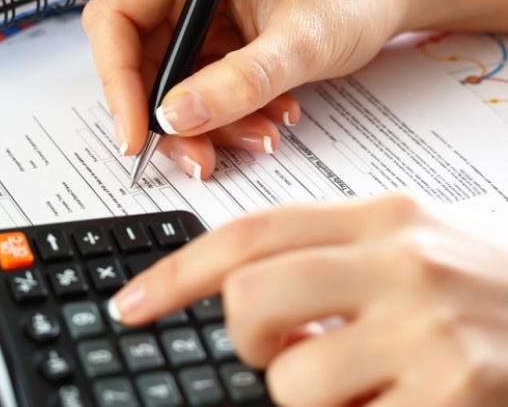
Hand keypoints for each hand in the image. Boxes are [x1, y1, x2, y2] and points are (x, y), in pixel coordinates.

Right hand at [82, 0, 409, 178]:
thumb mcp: (299, 41)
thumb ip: (238, 82)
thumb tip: (174, 119)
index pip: (116, 20)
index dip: (117, 82)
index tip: (136, 135)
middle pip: (139, 64)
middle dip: (171, 119)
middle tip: (200, 157)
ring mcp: (199, 20)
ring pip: (172, 90)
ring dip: (207, 126)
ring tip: (260, 136)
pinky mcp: (216, 47)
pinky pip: (202, 95)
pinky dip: (228, 119)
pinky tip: (267, 120)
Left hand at [110, 194, 507, 405]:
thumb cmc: (482, 288)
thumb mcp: (407, 247)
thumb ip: (326, 259)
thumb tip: (239, 293)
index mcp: (382, 218)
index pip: (252, 233)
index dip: (179, 273)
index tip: (132, 304)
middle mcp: (402, 263)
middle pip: (251, 298)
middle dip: (246, 341)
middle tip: (283, 348)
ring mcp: (429, 331)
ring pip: (291, 380)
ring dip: (305, 394)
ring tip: (356, 382)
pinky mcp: (454, 393)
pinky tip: (388, 403)